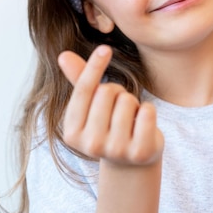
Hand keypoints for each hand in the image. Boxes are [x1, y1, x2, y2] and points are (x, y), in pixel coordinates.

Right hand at [58, 45, 163, 165]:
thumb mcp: (91, 107)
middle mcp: (91, 145)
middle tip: (118, 109)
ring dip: (133, 103)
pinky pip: (147, 111)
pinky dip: (149, 110)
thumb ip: (79, 81)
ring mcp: (116, 151)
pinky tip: (143, 125)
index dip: (94, 66)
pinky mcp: (140, 152)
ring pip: (128, 100)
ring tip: (129, 119)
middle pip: (107, 92)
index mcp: (72, 132)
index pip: (83, 91)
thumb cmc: (108, 126)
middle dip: (117, 92)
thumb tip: (63, 55)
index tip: (105, 48)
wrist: (131, 163)